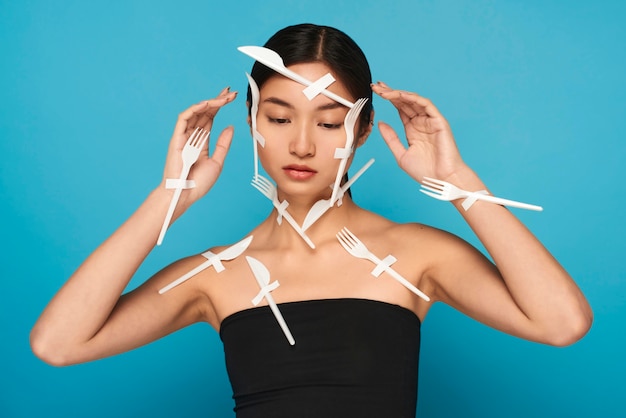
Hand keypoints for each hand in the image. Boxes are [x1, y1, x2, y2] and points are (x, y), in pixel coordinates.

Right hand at [161, 87, 236, 205]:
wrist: (185, 194)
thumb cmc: (199, 182)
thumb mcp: (217, 161)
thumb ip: (223, 144)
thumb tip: (230, 127)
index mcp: (202, 141)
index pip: (211, 118)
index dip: (220, 106)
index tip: (231, 97)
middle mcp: (193, 136)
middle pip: (205, 113)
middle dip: (218, 101)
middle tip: (231, 92)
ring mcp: (184, 136)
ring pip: (196, 113)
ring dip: (210, 103)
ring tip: (224, 97)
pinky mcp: (177, 138)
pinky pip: (184, 118)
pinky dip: (194, 109)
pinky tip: (207, 104)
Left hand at [372, 81, 466, 182]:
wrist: (441, 180)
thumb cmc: (424, 171)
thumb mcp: (401, 154)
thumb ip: (391, 138)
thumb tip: (380, 123)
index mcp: (412, 129)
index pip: (399, 109)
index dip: (388, 100)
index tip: (375, 92)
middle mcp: (421, 122)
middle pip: (404, 102)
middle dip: (390, 93)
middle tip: (376, 86)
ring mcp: (430, 121)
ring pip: (413, 101)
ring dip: (399, 94)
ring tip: (384, 91)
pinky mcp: (439, 121)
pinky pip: (426, 105)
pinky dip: (413, 98)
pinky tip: (401, 95)